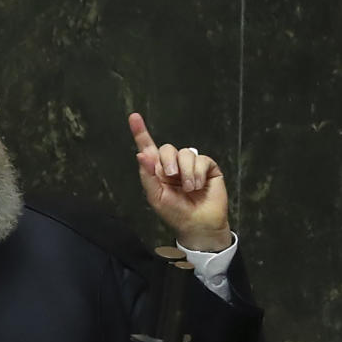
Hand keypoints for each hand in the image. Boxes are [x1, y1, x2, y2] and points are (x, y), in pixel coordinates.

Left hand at [129, 112, 231, 251]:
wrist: (197, 224)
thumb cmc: (175, 213)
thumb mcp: (156, 196)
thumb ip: (148, 175)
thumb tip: (141, 154)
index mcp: (158, 171)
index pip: (149, 148)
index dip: (141, 133)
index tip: (133, 117)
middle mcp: (174, 165)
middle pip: (167, 148)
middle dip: (168, 161)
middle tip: (172, 176)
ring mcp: (191, 165)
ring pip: (186, 152)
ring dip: (186, 172)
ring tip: (189, 188)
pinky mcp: (208, 167)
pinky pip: (201, 159)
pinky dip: (198, 173)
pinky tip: (198, 185)